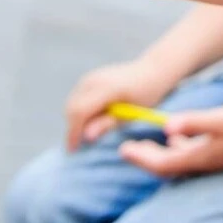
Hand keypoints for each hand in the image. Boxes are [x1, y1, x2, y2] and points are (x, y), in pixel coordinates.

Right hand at [63, 61, 178, 151]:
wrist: (151, 71)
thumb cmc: (145, 96)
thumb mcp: (130, 114)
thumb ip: (107, 124)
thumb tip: (86, 137)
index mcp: (106, 88)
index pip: (79, 112)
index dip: (73, 133)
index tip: (74, 151)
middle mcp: (93, 80)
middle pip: (72, 108)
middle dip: (72, 129)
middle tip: (79, 146)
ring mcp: (89, 77)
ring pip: (72, 104)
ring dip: (75, 121)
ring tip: (88, 134)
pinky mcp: (88, 78)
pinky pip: (76, 98)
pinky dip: (78, 112)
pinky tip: (91, 121)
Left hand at [118, 105, 222, 176]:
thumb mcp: (220, 119)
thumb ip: (194, 122)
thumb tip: (166, 127)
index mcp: (198, 156)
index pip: (162, 163)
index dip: (141, 158)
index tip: (123, 150)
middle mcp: (203, 161)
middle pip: (166, 164)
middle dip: (145, 157)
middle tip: (126, 149)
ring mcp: (212, 158)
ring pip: (178, 159)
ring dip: (160, 152)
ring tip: (146, 143)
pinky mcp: (221, 152)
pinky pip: (192, 152)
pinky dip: (179, 145)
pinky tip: (177, 135)